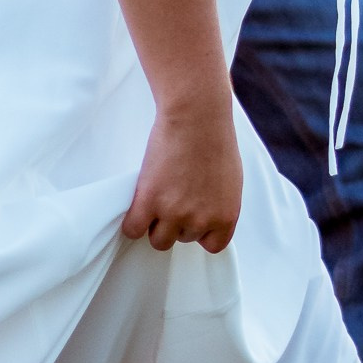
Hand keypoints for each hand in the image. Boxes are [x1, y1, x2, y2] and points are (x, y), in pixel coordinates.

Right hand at [124, 97, 242, 253]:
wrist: (196, 116)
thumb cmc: (215, 139)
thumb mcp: (230, 180)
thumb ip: (219, 205)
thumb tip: (205, 218)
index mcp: (226, 216)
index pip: (212, 245)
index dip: (200, 232)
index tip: (193, 215)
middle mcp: (201, 220)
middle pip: (182, 239)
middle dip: (177, 221)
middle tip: (173, 194)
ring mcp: (174, 213)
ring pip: (158, 240)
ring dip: (155, 224)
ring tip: (156, 199)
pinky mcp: (149, 201)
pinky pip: (133, 229)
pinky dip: (132, 223)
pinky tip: (136, 208)